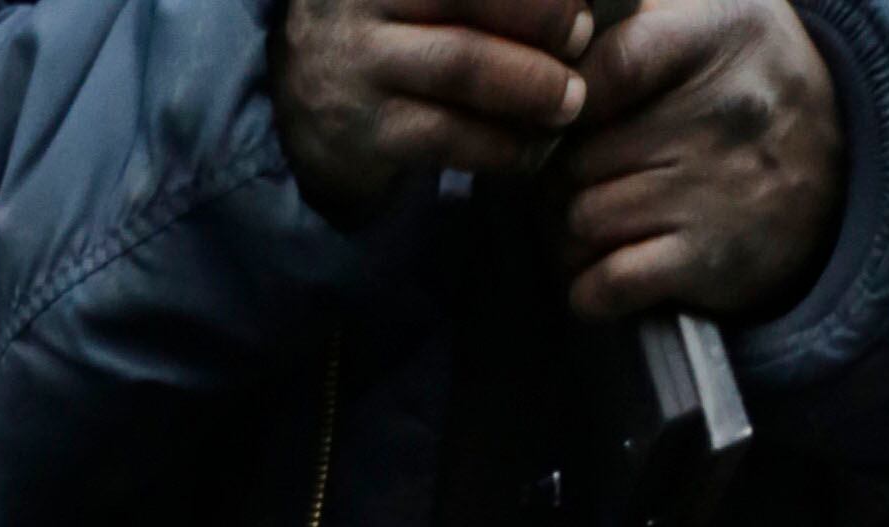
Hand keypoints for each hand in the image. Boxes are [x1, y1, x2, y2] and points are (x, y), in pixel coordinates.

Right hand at [275, 0, 592, 214]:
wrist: (307, 86)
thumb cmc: (400, 16)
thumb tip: (580, 1)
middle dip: (545, 17)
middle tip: (582, 38)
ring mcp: (359, 60)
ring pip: (463, 65)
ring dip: (531, 87)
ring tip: (570, 102)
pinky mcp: (363, 130)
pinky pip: (446, 136)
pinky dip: (501, 147)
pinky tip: (533, 150)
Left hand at [559, 0, 843, 319]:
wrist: (841, 178)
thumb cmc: (752, 92)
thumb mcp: (725, 16)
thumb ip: (652, 14)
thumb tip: (575, 38)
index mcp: (721, 35)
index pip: (615, 64)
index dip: (574, 100)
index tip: (572, 119)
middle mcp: (719, 112)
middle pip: (578, 159)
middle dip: (566, 180)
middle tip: (589, 182)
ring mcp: (711, 190)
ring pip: (582, 222)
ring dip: (574, 238)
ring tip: (603, 226)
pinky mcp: (706, 260)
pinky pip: (605, 284)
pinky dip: (589, 290)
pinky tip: (604, 274)